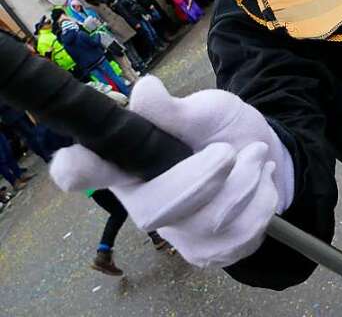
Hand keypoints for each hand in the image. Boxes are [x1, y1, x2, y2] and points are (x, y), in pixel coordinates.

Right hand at [50, 76, 293, 266]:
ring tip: (250, 159)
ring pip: (208, 221)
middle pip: (158, 206)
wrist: (268, 157)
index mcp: (132, 163)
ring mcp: (177, 234)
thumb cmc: (223, 131)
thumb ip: (173, 109)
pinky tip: (257, 183)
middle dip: (204, 176)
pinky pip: (240, 233)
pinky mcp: (210, 253)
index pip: (90, 169)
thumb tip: (143, 90)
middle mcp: (144, 203)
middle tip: (229, 152)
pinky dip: (261, 199)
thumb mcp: (204, 110)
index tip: (72, 161)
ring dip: (244, 181)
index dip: (79, 168)